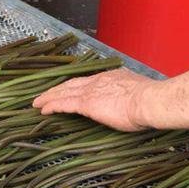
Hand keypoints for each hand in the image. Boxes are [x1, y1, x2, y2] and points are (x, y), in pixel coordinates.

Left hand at [32, 69, 156, 131]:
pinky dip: (50, 105)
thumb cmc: (151, 102)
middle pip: (71, 84)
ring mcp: (91, 91)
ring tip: (37, 102)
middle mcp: (99, 80)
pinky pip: (62, 103)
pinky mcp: (85, 103)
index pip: (88, 81)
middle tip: (45, 95)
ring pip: (63, 92)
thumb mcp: (139, 94)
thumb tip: (129, 104)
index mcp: (113, 77)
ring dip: (49, 97)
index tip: (68, 89)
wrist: (150, 101)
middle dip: (57, 89)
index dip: (75, 85)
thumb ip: (129, 97)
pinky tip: (42, 109)